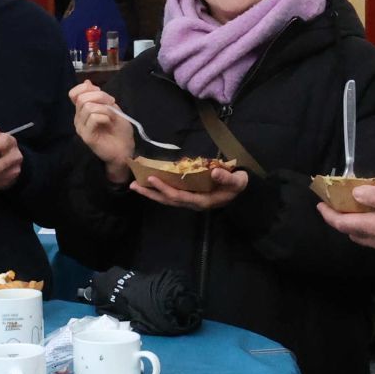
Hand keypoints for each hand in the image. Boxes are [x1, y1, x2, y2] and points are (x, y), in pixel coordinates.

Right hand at [69, 83, 135, 178]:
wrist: (125, 149)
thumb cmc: (119, 130)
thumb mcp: (112, 107)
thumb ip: (99, 96)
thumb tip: (87, 82)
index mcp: (83, 110)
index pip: (74, 93)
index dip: (86, 89)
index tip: (100, 93)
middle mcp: (79, 118)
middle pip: (82, 98)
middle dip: (100, 97)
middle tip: (112, 104)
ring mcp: (81, 127)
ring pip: (87, 107)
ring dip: (104, 109)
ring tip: (111, 117)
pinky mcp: (86, 136)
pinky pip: (93, 118)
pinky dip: (104, 116)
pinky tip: (109, 122)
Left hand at [131, 166, 248, 210]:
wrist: (241, 190)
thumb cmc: (237, 185)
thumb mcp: (237, 181)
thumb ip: (227, 178)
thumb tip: (215, 171)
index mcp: (202, 201)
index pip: (179, 196)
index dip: (165, 189)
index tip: (152, 179)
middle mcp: (193, 203)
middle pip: (168, 200)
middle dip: (151, 193)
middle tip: (133, 185)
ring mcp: (189, 200)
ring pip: (167, 199)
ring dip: (151, 193)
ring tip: (135, 185)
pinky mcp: (188, 196)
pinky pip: (170, 194)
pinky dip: (158, 190)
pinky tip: (148, 184)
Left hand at [318, 186, 374, 258]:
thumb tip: (355, 194)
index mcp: (374, 227)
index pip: (342, 224)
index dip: (329, 215)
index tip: (320, 205)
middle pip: (352, 232)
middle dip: (342, 221)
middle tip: (340, 207)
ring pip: (365, 239)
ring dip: (357, 227)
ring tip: (359, 213)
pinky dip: (372, 232)